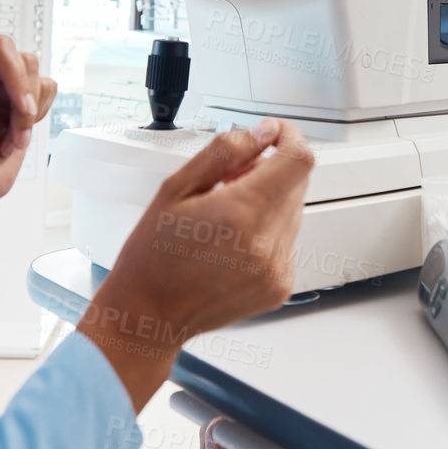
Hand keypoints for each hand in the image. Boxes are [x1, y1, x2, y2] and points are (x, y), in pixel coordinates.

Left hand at [0, 18, 56, 232]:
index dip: (11, 72)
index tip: (17, 102)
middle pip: (21, 58)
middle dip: (23, 96)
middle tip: (20, 123)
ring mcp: (3, 83)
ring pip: (36, 75)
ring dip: (28, 113)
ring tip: (13, 137)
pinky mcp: (23, 97)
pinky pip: (48, 89)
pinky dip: (39, 116)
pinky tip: (19, 135)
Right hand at [78, 119, 313, 411]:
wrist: (149, 314)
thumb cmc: (153, 254)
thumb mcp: (176, 187)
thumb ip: (225, 153)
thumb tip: (263, 134)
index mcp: (240, 214)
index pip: (298, 160)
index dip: (289, 137)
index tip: (273, 134)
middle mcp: (266, 244)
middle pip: (297, 183)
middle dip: (270, 170)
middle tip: (230, 178)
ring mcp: (276, 269)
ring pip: (294, 211)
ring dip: (269, 200)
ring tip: (227, 213)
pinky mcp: (279, 286)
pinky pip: (288, 240)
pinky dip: (268, 231)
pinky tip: (233, 240)